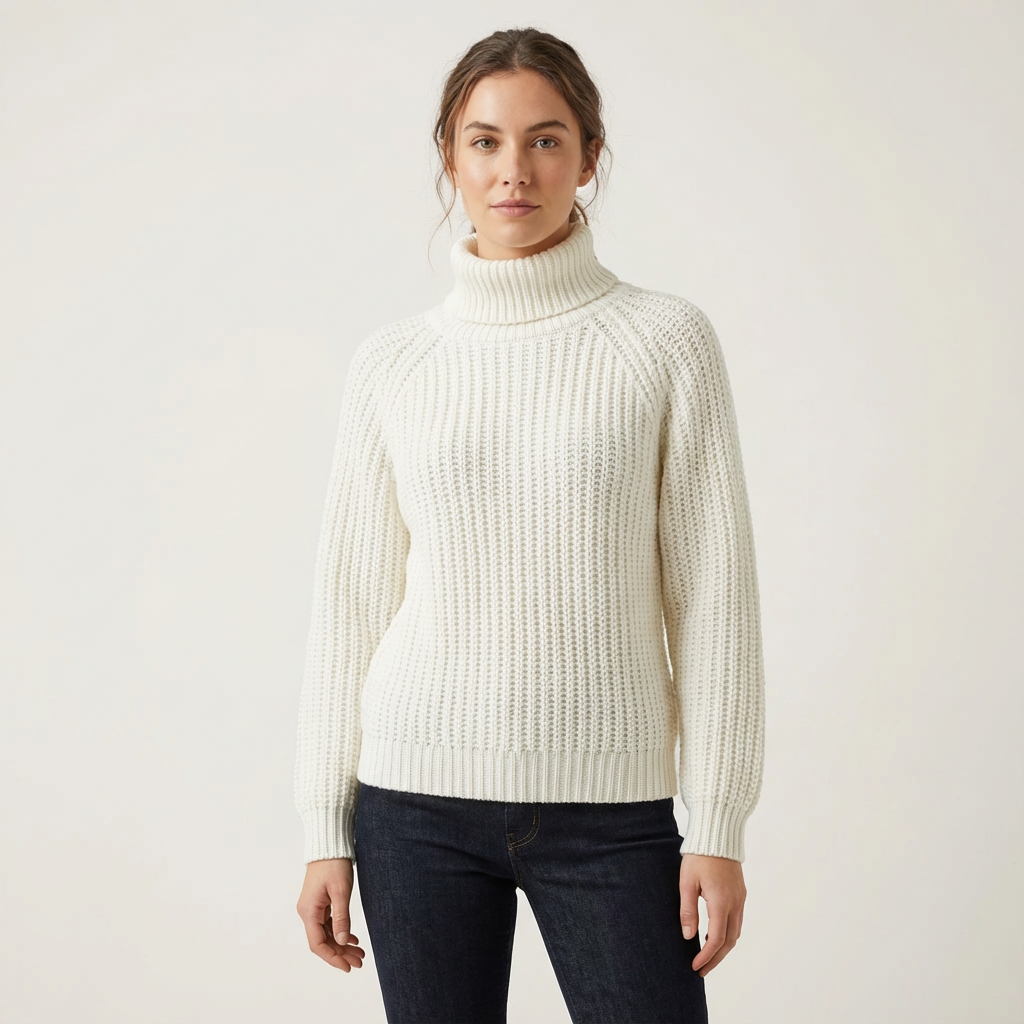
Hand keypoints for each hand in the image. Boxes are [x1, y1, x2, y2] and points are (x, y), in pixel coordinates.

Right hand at [296, 857, 365, 971]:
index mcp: (309, 911)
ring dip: (342, 943)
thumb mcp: (340, 891)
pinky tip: (352, 938)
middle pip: (323, 941)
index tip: (348, 966)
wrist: (329, 845)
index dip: (333, 958)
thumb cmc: (333, 864)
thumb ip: (341, 918)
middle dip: (341, 953)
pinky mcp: (319, 903)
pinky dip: (340, 931)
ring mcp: (313, 908)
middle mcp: (307, 912)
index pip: (318, 944)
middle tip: (360, 961)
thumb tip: (341, 941)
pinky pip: (328, 923)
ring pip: (327, 933)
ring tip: (360, 952)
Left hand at [678, 853, 745, 976]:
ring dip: (723, 947)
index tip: (695, 966)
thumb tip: (688, 936)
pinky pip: (737, 920)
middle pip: (729, 941)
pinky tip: (714, 934)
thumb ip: (687, 910)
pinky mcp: (740, 892)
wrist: (717, 833)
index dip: (706, 956)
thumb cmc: (699, 855)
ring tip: (706, 956)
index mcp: (721, 901)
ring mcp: (740, 898)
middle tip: (701, 970)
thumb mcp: (687, 882)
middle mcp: (735, 902)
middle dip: (716, 958)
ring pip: (736, 932)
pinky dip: (728, 933)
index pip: (716, 939)